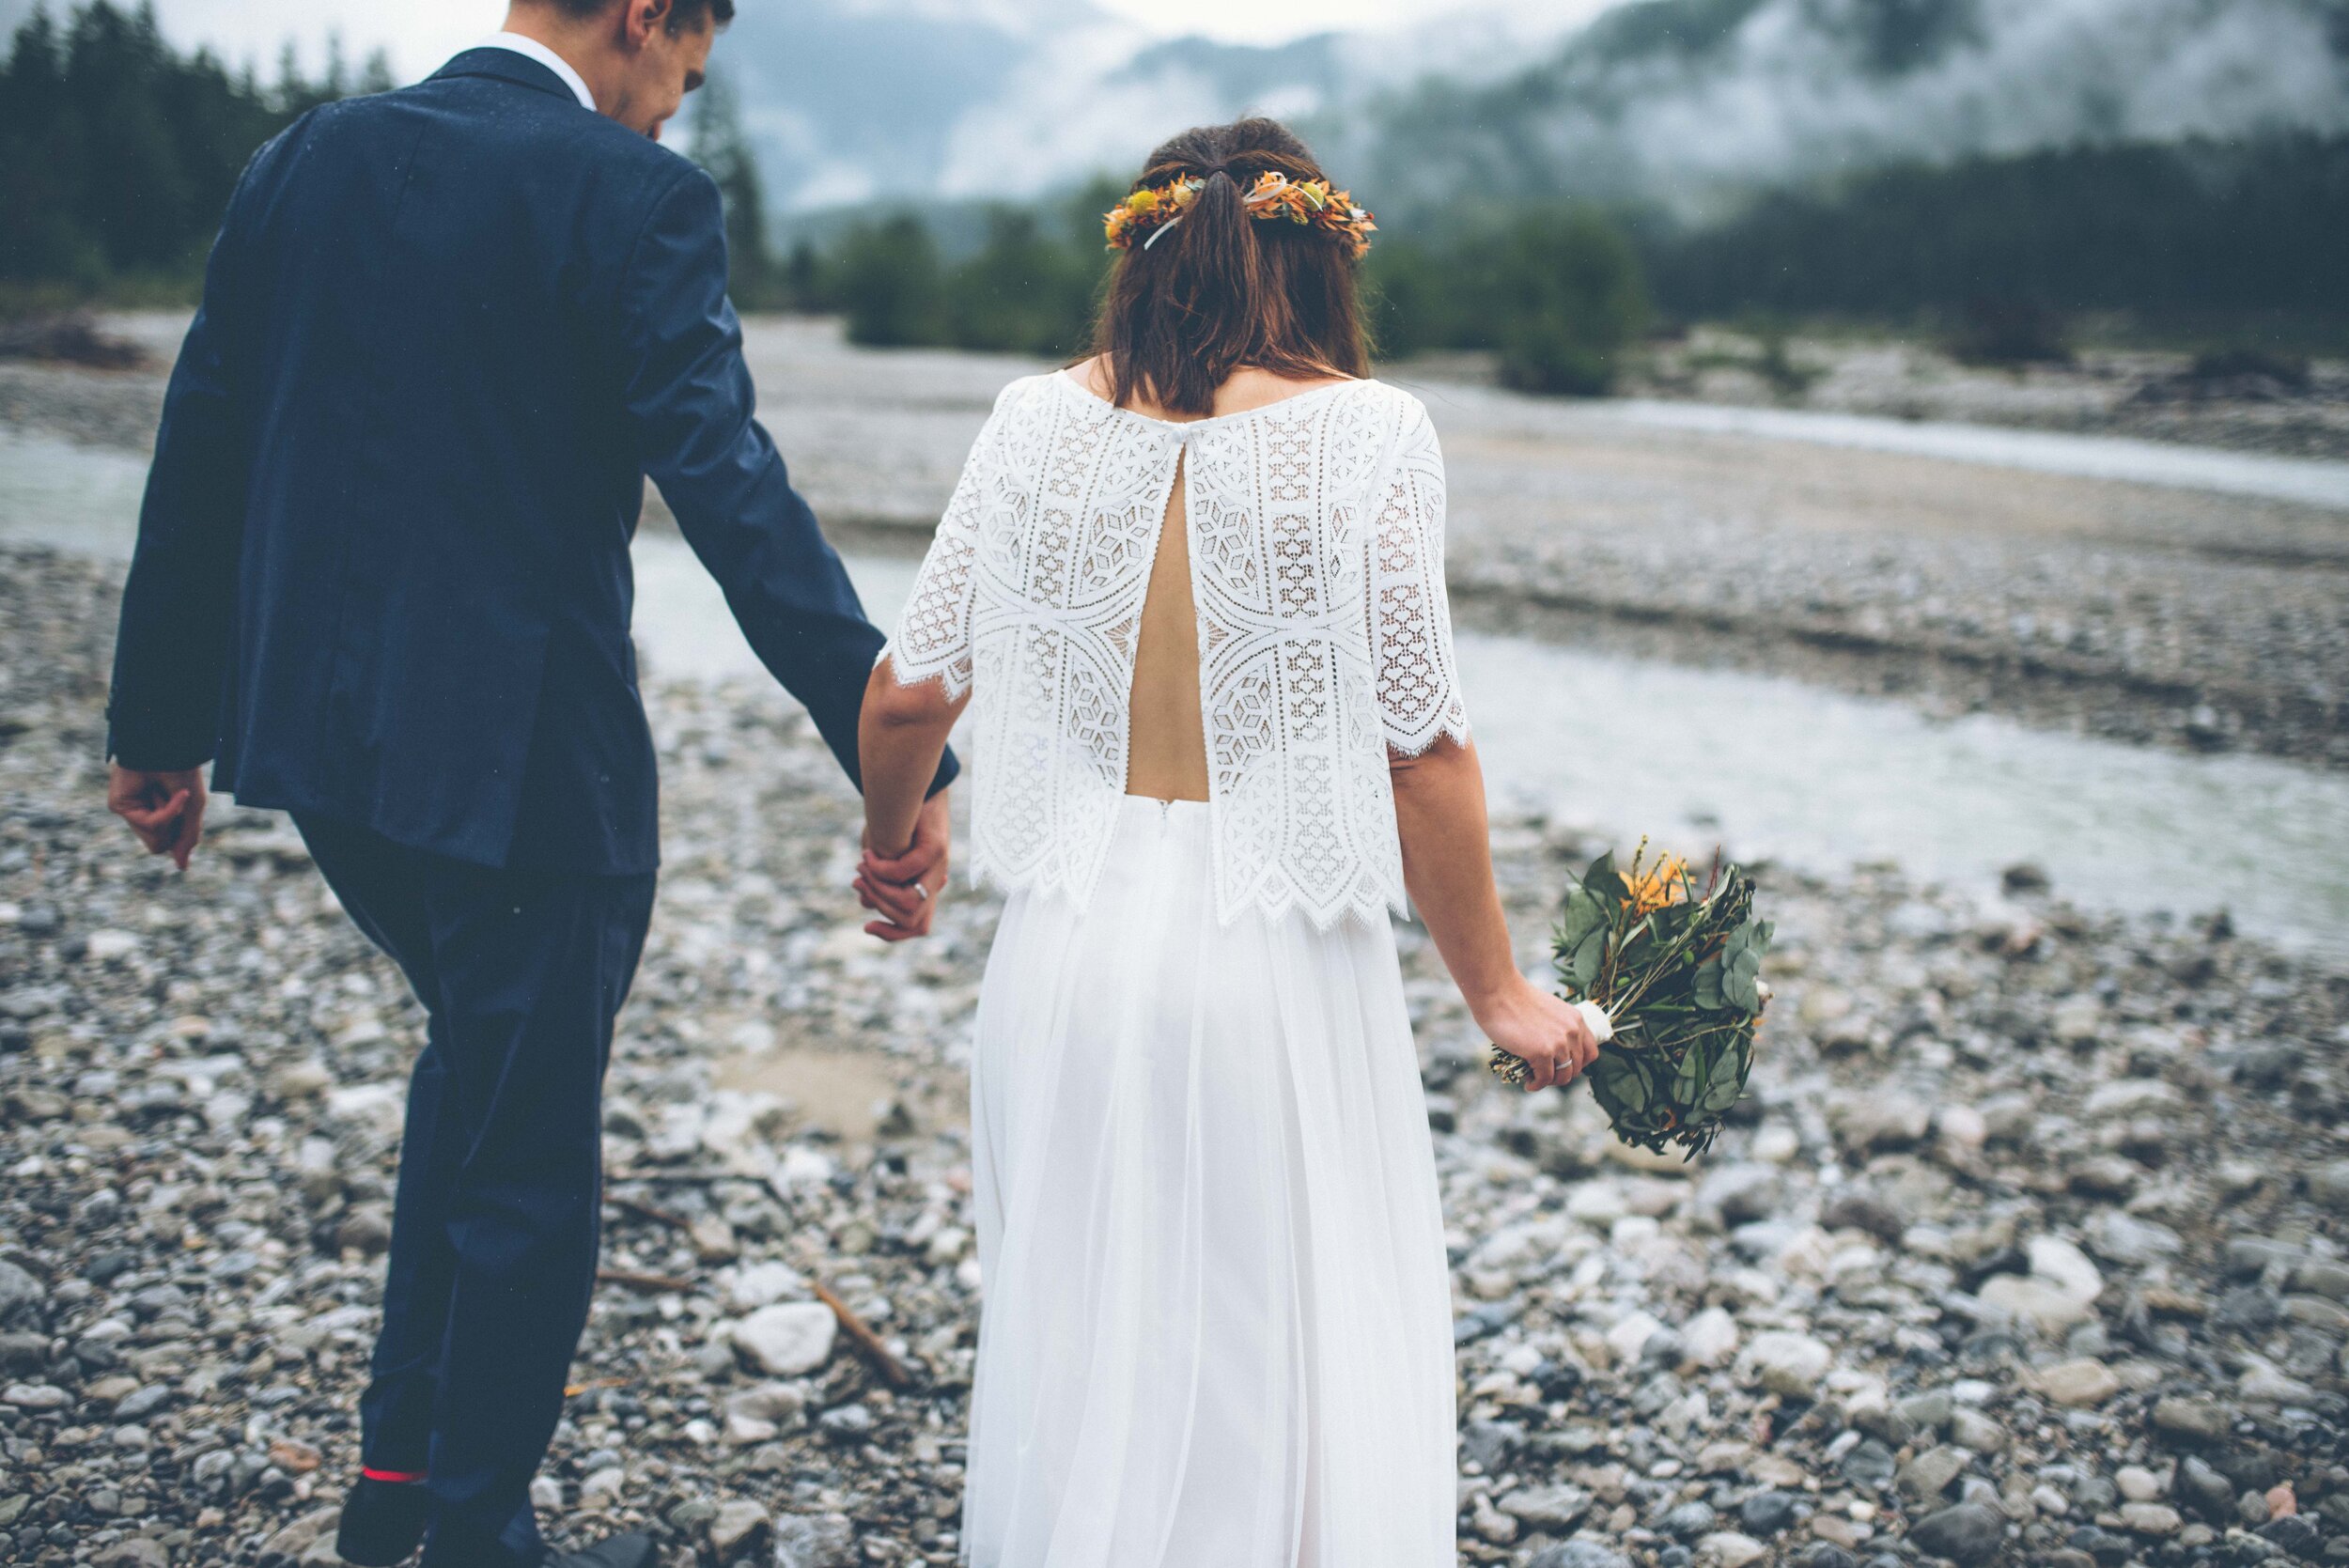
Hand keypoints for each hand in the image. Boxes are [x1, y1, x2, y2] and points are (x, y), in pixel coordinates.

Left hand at [108, 763, 208, 870]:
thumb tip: (181, 867)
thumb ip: (187, 838)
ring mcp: (129, 810)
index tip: (186, 809)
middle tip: (178, 802)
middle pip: (159, 845)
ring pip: (155, 840)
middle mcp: (142, 813)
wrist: (168, 748)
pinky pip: (150, 826)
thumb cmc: (182, 772)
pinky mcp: (119, 806)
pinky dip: (165, 812)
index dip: (181, 833)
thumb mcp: (193, 809)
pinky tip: (162, 792)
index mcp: (158, 812)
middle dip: (174, 828)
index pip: (169, 841)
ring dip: (170, 817)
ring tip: (169, 792)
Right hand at [855, 790, 950, 942]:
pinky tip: (868, 854)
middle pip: (913, 921)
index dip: (893, 934)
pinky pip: (906, 872)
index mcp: (926, 885)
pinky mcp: (936, 848)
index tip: (866, 926)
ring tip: (863, 867)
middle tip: (859, 881)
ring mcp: (940, 865)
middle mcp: (937, 878)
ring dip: (880, 888)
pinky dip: (882, 868)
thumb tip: (865, 903)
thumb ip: (876, 881)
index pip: (918, 926)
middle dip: (880, 905)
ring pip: (911, 902)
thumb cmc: (895, 820)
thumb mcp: (881, 857)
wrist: (914, 785)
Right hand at [1474, 978, 1599, 1092]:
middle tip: (1545, 1074)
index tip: (1563, 1066)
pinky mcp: (1541, 1053)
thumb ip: (1557, 1026)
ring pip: (1563, 1077)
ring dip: (1549, 1082)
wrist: (1498, 991)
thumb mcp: (1548, 1010)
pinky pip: (1544, 1079)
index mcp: (1576, 1020)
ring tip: (1536, 1079)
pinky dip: (1537, 1085)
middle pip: (1577, 1068)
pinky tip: (1529, 1083)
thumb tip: (1553, 1049)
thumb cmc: (1515, 998)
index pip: (1591, 1053)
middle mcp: (1572, 1032)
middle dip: (1561, 1075)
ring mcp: (1558, 1043)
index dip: (1578, 1064)